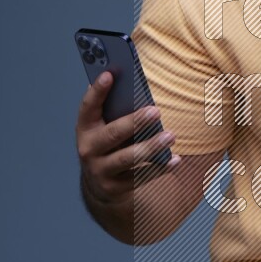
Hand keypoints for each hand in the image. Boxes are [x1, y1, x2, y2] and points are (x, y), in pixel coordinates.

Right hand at [76, 71, 179, 204]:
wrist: (100, 185)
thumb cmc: (109, 144)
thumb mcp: (105, 126)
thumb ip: (115, 109)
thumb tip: (134, 84)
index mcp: (85, 128)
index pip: (88, 106)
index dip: (97, 91)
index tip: (110, 74)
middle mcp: (88, 149)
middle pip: (112, 134)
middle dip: (134, 122)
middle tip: (156, 111)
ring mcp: (100, 170)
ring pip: (128, 158)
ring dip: (150, 146)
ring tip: (170, 136)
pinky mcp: (115, 187)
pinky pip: (141, 177)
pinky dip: (160, 168)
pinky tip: (175, 159)